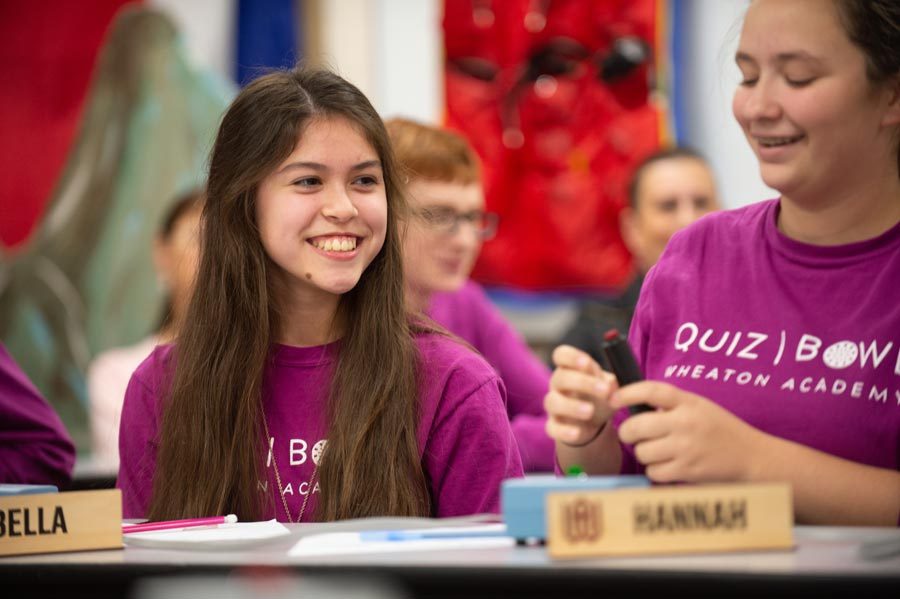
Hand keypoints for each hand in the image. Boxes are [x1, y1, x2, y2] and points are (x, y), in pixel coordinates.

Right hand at [544, 345, 617, 445]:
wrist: (593, 423)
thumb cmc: (598, 396)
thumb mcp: (608, 386)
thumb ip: (610, 382)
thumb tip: (613, 383)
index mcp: (570, 368)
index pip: (561, 354)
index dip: (571, 356)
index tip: (586, 363)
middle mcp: (558, 385)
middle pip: (560, 377)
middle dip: (582, 382)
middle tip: (604, 391)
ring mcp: (554, 405)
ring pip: (552, 402)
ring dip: (571, 406)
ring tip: (590, 411)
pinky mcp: (553, 425)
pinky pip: (552, 428)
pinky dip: (563, 431)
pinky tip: (577, 433)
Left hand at [612, 381, 765, 482]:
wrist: (751, 456)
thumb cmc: (720, 430)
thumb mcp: (698, 407)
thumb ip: (670, 405)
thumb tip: (631, 405)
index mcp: (687, 402)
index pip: (650, 390)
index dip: (626, 393)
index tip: (613, 399)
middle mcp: (685, 422)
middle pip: (636, 426)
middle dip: (628, 432)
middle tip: (633, 435)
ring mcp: (685, 448)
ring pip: (641, 451)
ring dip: (645, 454)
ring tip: (659, 452)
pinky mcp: (687, 470)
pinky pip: (653, 472)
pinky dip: (656, 471)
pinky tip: (668, 466)